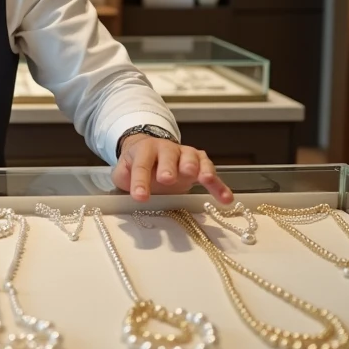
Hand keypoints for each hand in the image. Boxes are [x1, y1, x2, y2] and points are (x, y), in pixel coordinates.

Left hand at [112, 134, 232, 203]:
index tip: (140, 197)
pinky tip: (226, 199)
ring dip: (198, 168)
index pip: (141, 164)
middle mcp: (167, 149)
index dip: (140, 180)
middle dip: (169, 167)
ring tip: (203, 179)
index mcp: (145, 150)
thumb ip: (122, 176)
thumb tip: (128, 183)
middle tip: (167, 179)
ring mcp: (185, 155)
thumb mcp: (124, 171)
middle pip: (169, 155)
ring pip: (193, 158)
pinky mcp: (200, 164)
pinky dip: (219, 185)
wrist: (152, 153)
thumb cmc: (138, 165)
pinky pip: (211, 173)